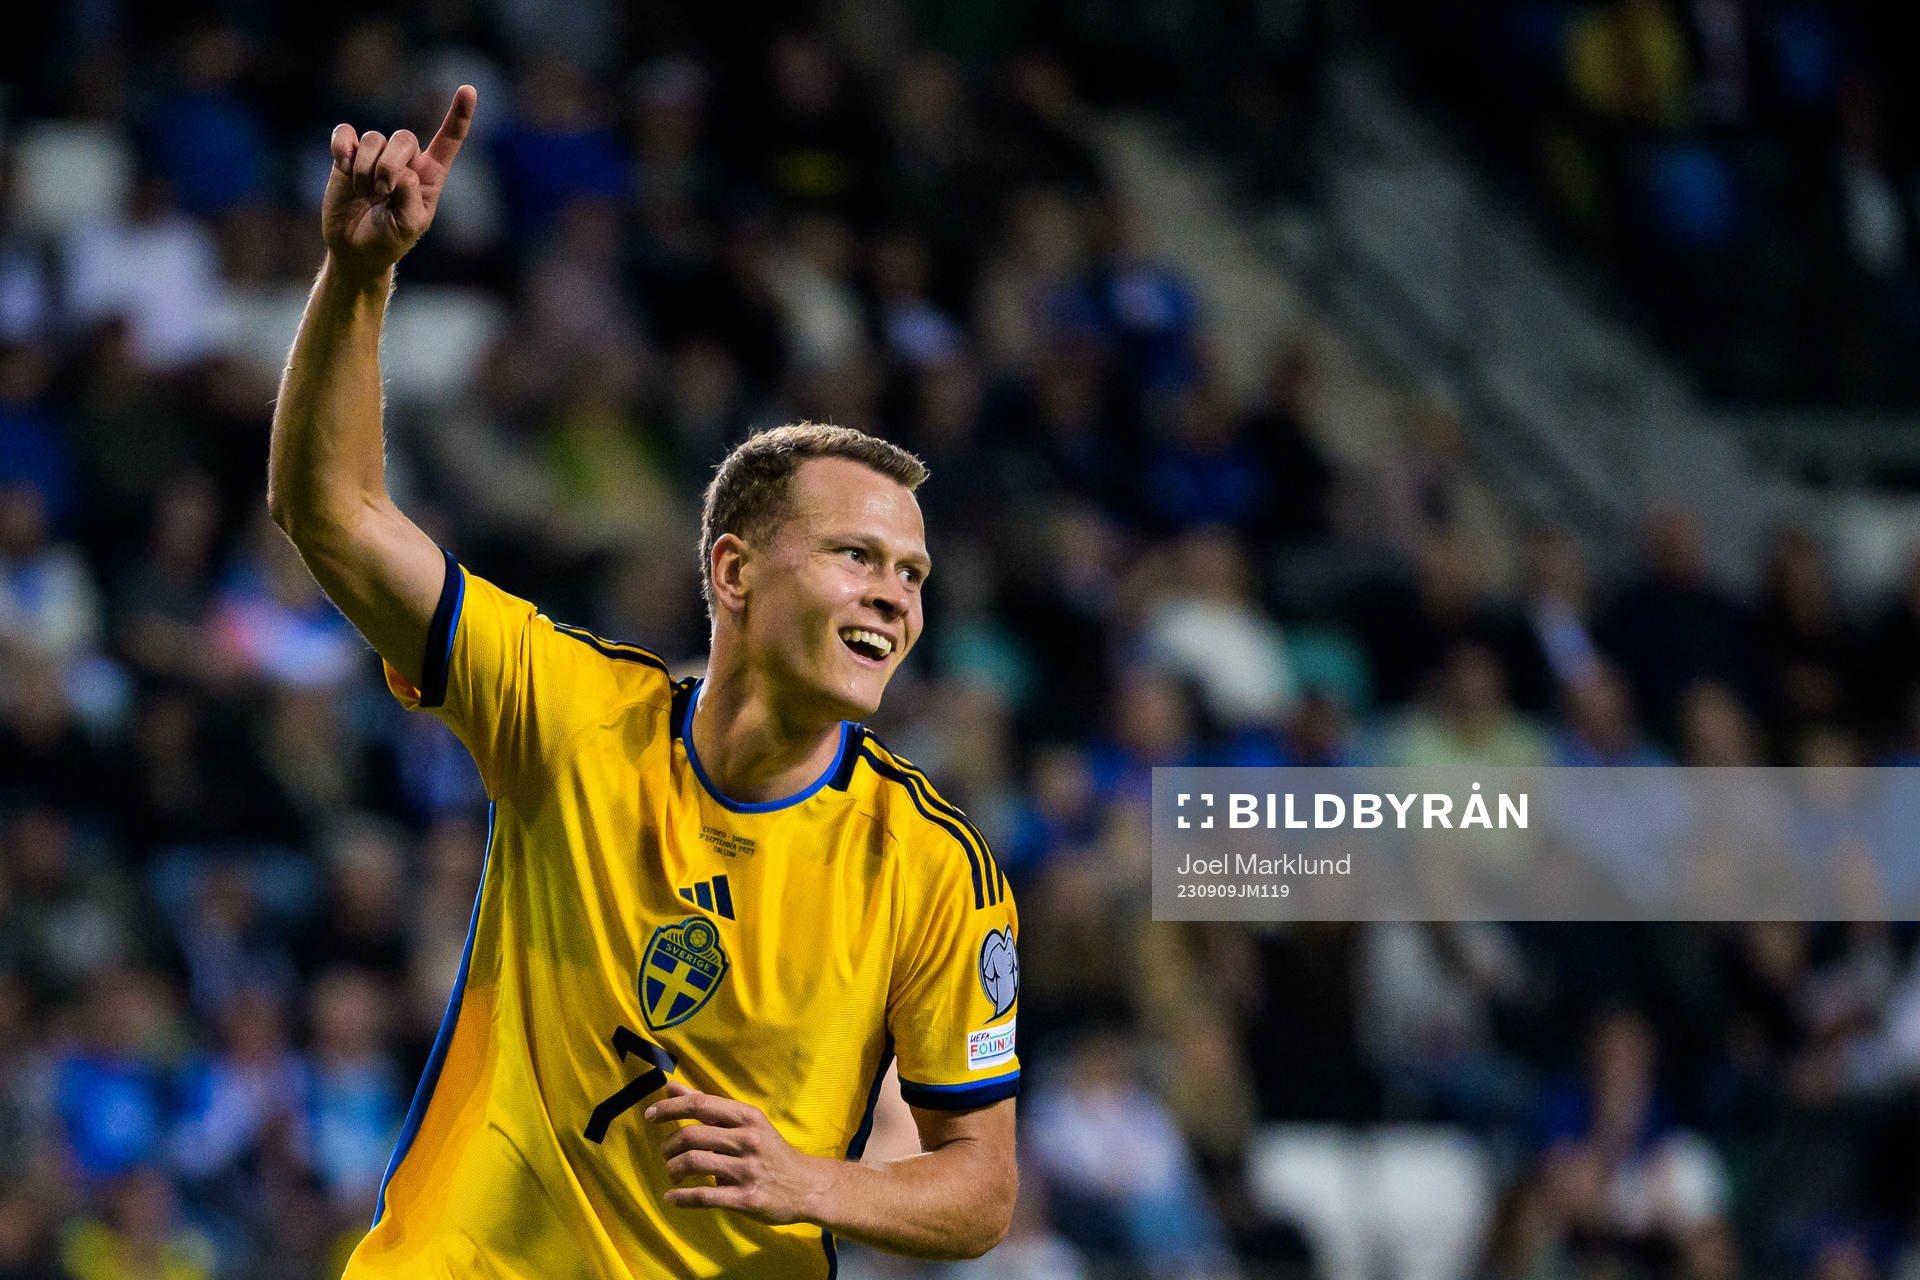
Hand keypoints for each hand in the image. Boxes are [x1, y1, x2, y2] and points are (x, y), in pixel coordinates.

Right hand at [322, 86, 475, 283]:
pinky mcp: (348, 154)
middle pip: (404, 138)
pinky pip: (345, 133)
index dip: (459, 116)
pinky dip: (342, 147)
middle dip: (390, 166)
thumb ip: (410, 196)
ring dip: (365, 170)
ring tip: (364, 194)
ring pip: (373, 139)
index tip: (468, 89)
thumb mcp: (409, 225)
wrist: (355, 248)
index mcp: (429, 176)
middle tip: (381, 193)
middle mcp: (406, 160)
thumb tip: (400, 170)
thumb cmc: (390, 239)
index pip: (449, 140)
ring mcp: (376, 155)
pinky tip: (342, 165)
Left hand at [647, 1081, 836, 1223]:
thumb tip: (671, 1087)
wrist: (807, 1186)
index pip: (700, 1105)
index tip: (650, 1115)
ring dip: (673, 1169)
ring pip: (693, 1163)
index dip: (670, 1108)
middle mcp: (748, 1140)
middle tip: (666, 1154)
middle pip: (691, 1136)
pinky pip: (704, 1196)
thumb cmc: (770, 1150)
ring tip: (672, 1174)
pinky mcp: (746, 1199)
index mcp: (747, 1117)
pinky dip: (681, 1198)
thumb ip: (708, 1107)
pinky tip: (672, 1198)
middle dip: (669, 1146)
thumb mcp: (746, 1122)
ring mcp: (747, 1170)